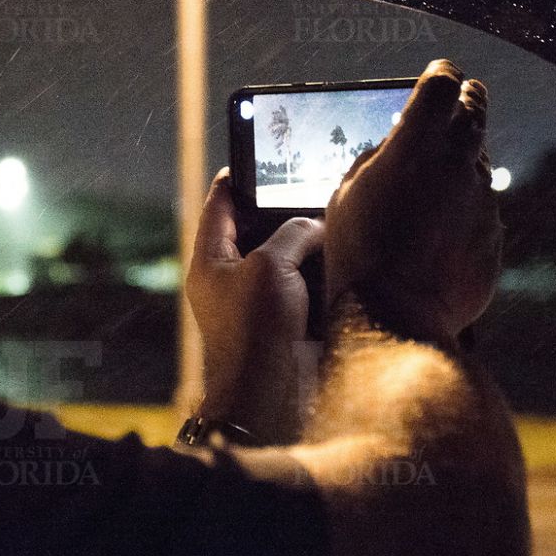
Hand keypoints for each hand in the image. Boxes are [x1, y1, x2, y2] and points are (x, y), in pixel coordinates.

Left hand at [186, 168, 323, 419]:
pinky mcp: (287, 321)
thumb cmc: (254, 331)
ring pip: (285, 258)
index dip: (236, 179)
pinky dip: (322, 272)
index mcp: (210, 260)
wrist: (269, 398)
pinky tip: (344, 255)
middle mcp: (231, 278)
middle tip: (311, 185)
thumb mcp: (268, 267)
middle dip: (283, 210)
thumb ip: (291, 234)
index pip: (219, 206)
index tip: (257, 157)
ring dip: (308, 243)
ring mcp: (259, 300)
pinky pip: (305, 286)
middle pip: (256, 230)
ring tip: (336, 214)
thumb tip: (315, 225)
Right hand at [324, 59, 501, 343]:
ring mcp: (484, 198)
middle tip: (456, 102)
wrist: (394, 314)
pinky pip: (481, 210)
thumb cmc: (358, 250)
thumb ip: (379, 157)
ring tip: (430, 191)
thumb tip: (397, 146)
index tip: (438, 76)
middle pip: (476, 109)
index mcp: (417, 141)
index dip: (440, 75)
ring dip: (461, 165)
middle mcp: (459, 161)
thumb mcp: (349, 191)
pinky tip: (436, 236)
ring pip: (479, 163)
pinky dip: (463, 213)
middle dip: (465, 102)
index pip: (443, 82)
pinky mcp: (494, 233)